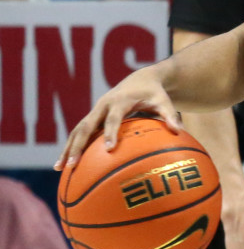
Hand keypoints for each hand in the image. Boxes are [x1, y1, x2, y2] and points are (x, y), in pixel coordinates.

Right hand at [54, 67, 181, 169]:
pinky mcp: (92, 117)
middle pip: (86, 126)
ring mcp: (95, 111)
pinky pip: (79, 133)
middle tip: (73, 164)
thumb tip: (179, 131)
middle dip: (78, 145)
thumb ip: (169, 115)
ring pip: (77, 131)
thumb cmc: (154, 93)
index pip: (113, 118)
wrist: (141, 79)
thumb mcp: (164, 102)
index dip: (110, 132)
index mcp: (119, 101)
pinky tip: (66, 164)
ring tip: (60, 168)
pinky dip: (71, 147)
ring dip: (68, 148)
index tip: (108, 149)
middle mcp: (102, 106)